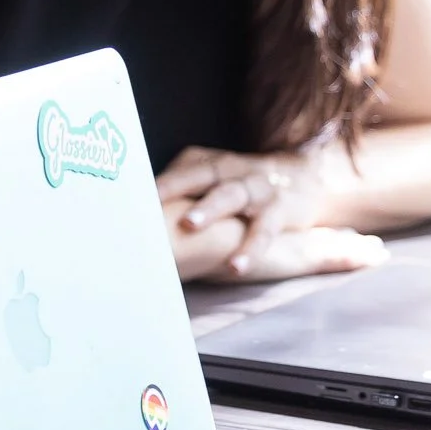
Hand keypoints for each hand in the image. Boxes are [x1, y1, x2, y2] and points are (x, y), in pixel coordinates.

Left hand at [158, 146, 386, 281]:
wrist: (304, 177)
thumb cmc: (239, 183)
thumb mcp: (211, 176)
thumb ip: (180, 186)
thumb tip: (136, 208)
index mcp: (209, 164)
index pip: (177, 170)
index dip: (154, 181)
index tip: (126, 195)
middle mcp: (231, 171)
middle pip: (201, 176)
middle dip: (177, 187)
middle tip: (152, 204)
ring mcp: (255, 189)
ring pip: (231, 195)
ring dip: (210, 209)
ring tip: (191, 226)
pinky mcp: (278, 211)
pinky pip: (263, 230)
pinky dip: (250, 248)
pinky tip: (236, 266)